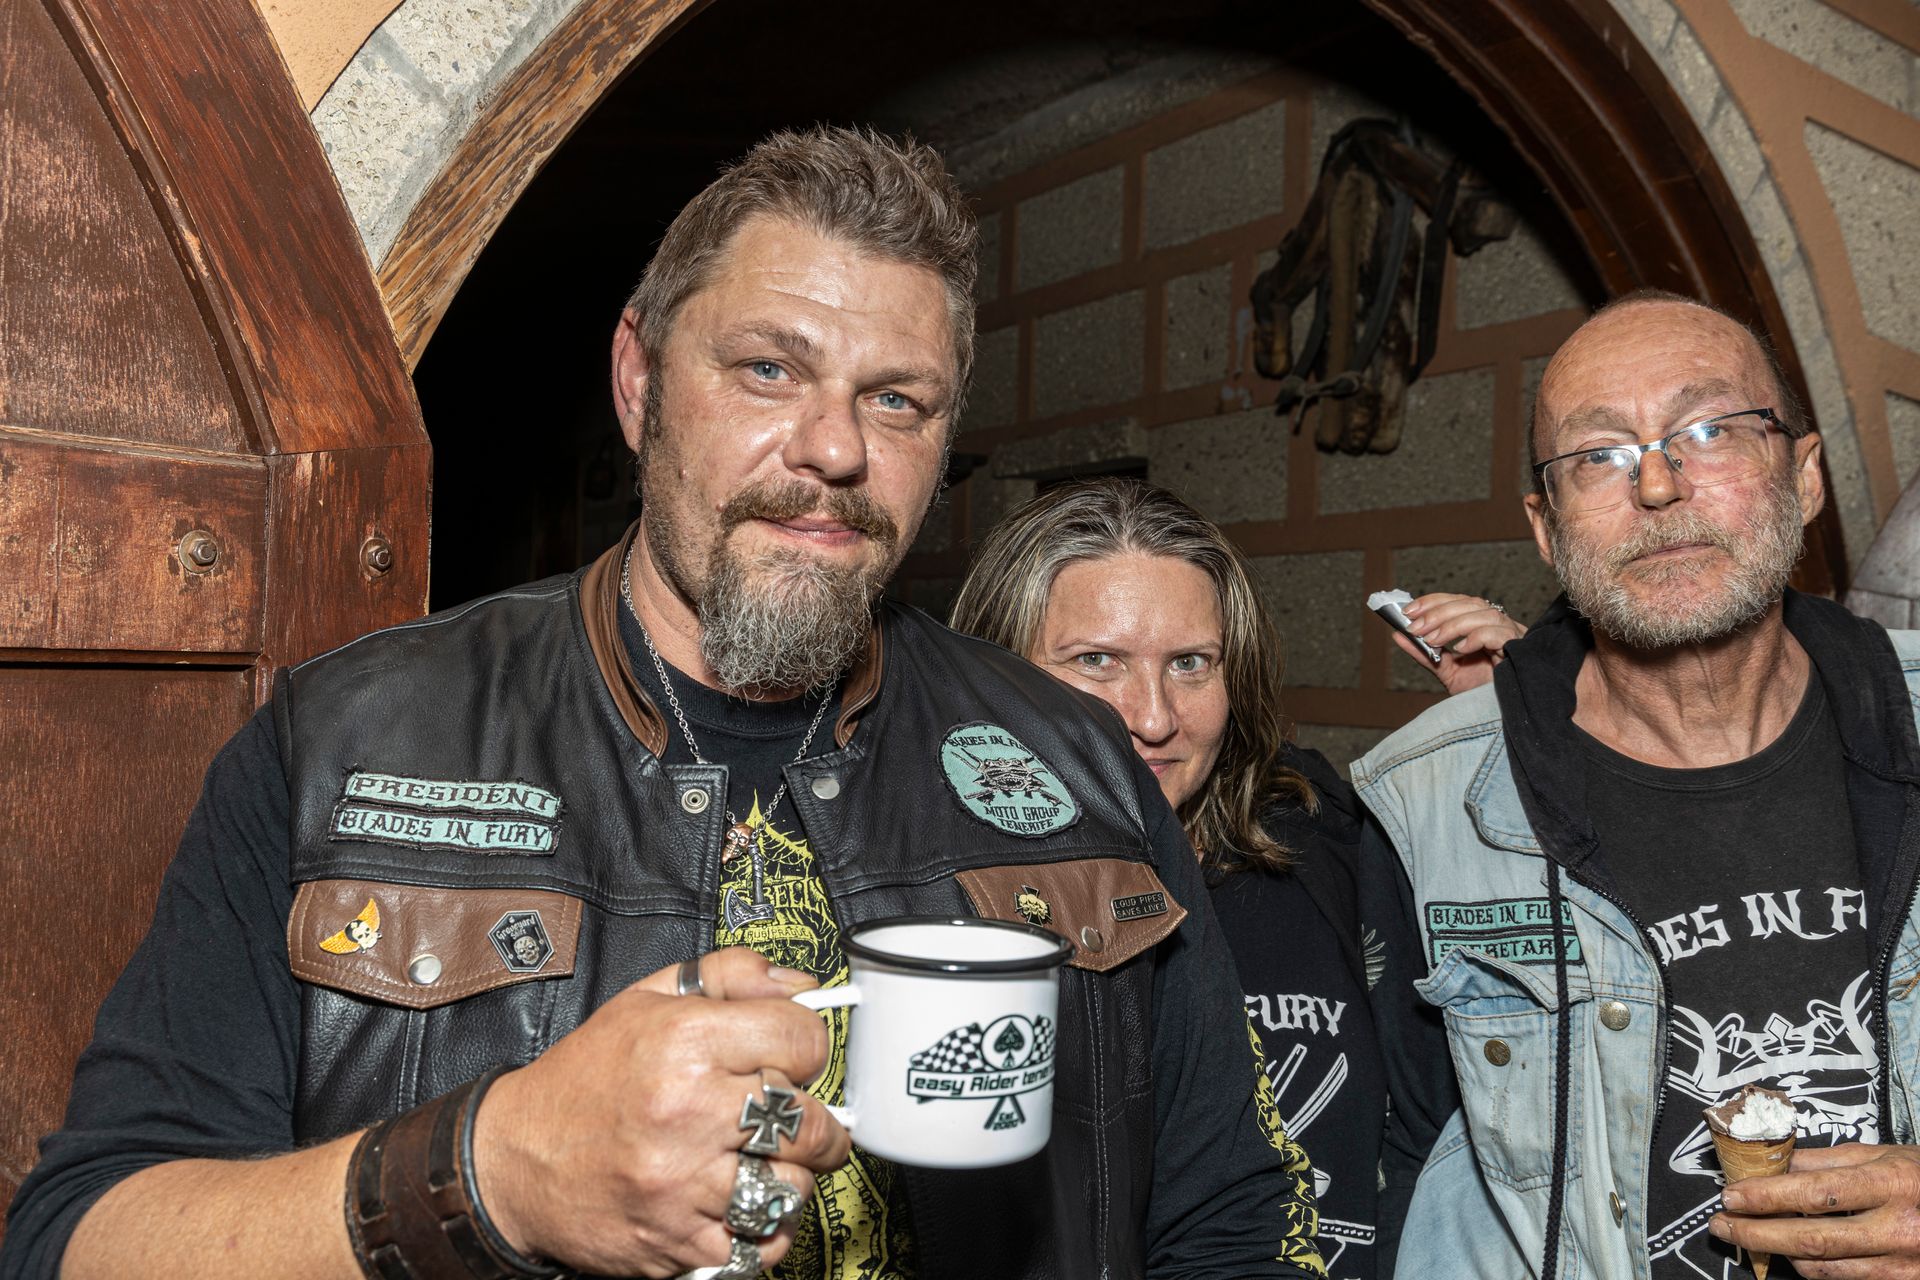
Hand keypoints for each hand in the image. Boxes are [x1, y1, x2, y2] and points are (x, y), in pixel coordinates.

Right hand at [472, 947, 852, 1275]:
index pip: (802, 1041)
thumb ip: (730, 976)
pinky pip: (762, 1243)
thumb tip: (802, 986)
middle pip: (808, 1121)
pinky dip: (765, 1228)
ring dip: (791, 1175)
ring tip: (763, 1160)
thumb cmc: (585, 1080)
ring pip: (793, 1186)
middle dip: (816, 1121)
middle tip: (795, 1118)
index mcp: (684, 1042)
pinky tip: (742, 1201)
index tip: (793, 1059)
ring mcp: (684, 1184)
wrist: (515, 1163)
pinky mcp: (679, 1241)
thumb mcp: (646, 1000)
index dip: (807, 1048)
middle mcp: (687, 1112)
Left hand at [1396, 594, 1525, 694]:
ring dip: (1453, 624)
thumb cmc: (1478, 694)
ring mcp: (1513, 636)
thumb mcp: (1446, 670)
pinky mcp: (1520, 649)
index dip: (1434, 601)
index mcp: (1484, 625)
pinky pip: (1499, 633)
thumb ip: (1424, 653)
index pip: (1461, 601)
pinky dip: (1477, 637)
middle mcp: (1500, 626)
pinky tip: (1461, 649)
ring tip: (1432, 641)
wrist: (1498, 718)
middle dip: (1439, 613)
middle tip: (1415, 628)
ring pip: (1485, 614)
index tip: (1409, 610)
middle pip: (1471, 604)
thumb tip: (1397, 635)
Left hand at [1709, 1142, 1919, 1276]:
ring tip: (1753, 1236)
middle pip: (1812, 1239)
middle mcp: (1899, 1229)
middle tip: (1722, 1226)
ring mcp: (1905, 1265)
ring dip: (1780, 1254)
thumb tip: (1773, 1162)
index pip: (1814, 1192)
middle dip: (1757, 1234)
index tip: (1730, 1195)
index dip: (1766, 1197)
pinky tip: (1796, 1253)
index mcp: (1891, 1184)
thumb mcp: (1885, 1155)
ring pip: (1824, 1269)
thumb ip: (1827, 1160)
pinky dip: (1815, 1269)